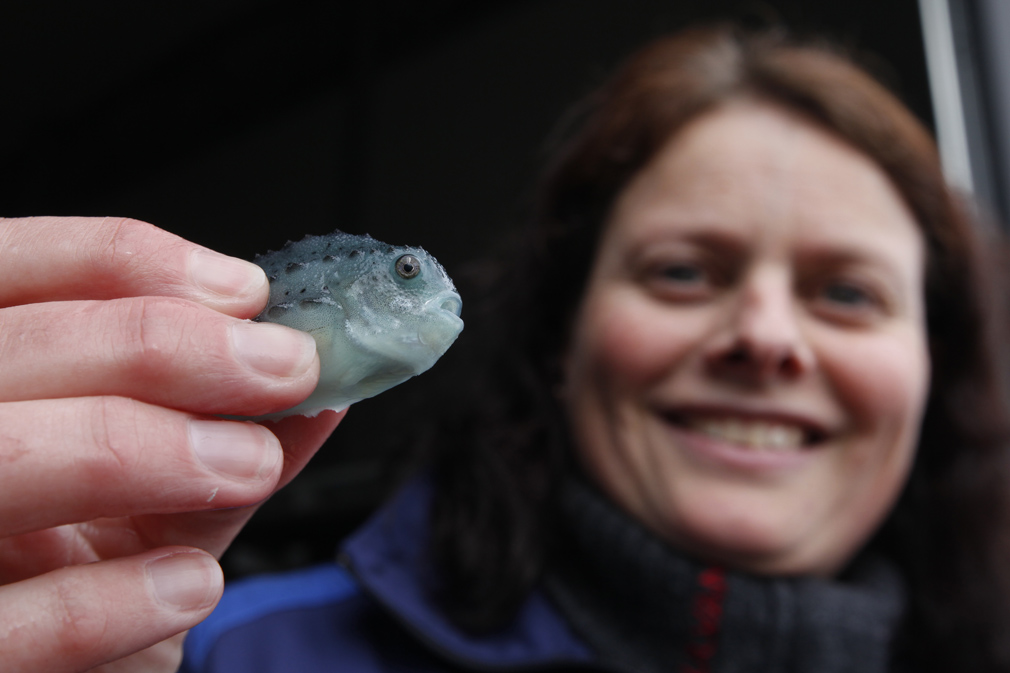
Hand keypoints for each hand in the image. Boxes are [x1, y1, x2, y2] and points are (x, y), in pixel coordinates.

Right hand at [0, 217, 344, 671]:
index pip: (11, 266)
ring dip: (150, 447)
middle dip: (169, 344)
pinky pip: (14, 624)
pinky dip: (115, 597)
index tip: (244, 292)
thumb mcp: (150, 493)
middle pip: (18, 345)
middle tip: (287, 367)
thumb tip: (320, 380)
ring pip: (4, 453)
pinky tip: (192, 586)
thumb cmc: (86, 575)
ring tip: (251, 463)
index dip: (125, 261)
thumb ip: (217, 432)